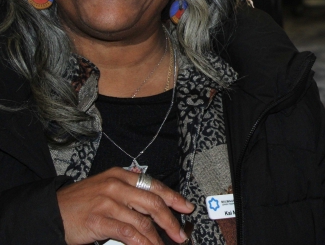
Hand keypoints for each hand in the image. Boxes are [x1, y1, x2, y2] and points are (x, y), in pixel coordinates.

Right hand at [56, 167, 194, 244]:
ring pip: (143, 221)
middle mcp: (116, 185)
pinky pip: (128, 233)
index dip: (173, 198)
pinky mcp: (99, 220)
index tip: (186, 208)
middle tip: (180, 234)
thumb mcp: (106, 188)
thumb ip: (129, 192)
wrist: (50, 211)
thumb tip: (155, 205)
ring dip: (157, 237)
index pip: (154, 186)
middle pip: (153, 203)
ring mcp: (108, 202)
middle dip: (170, 220)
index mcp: (120, 175)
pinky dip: (142, 243)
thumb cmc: (79, 203)